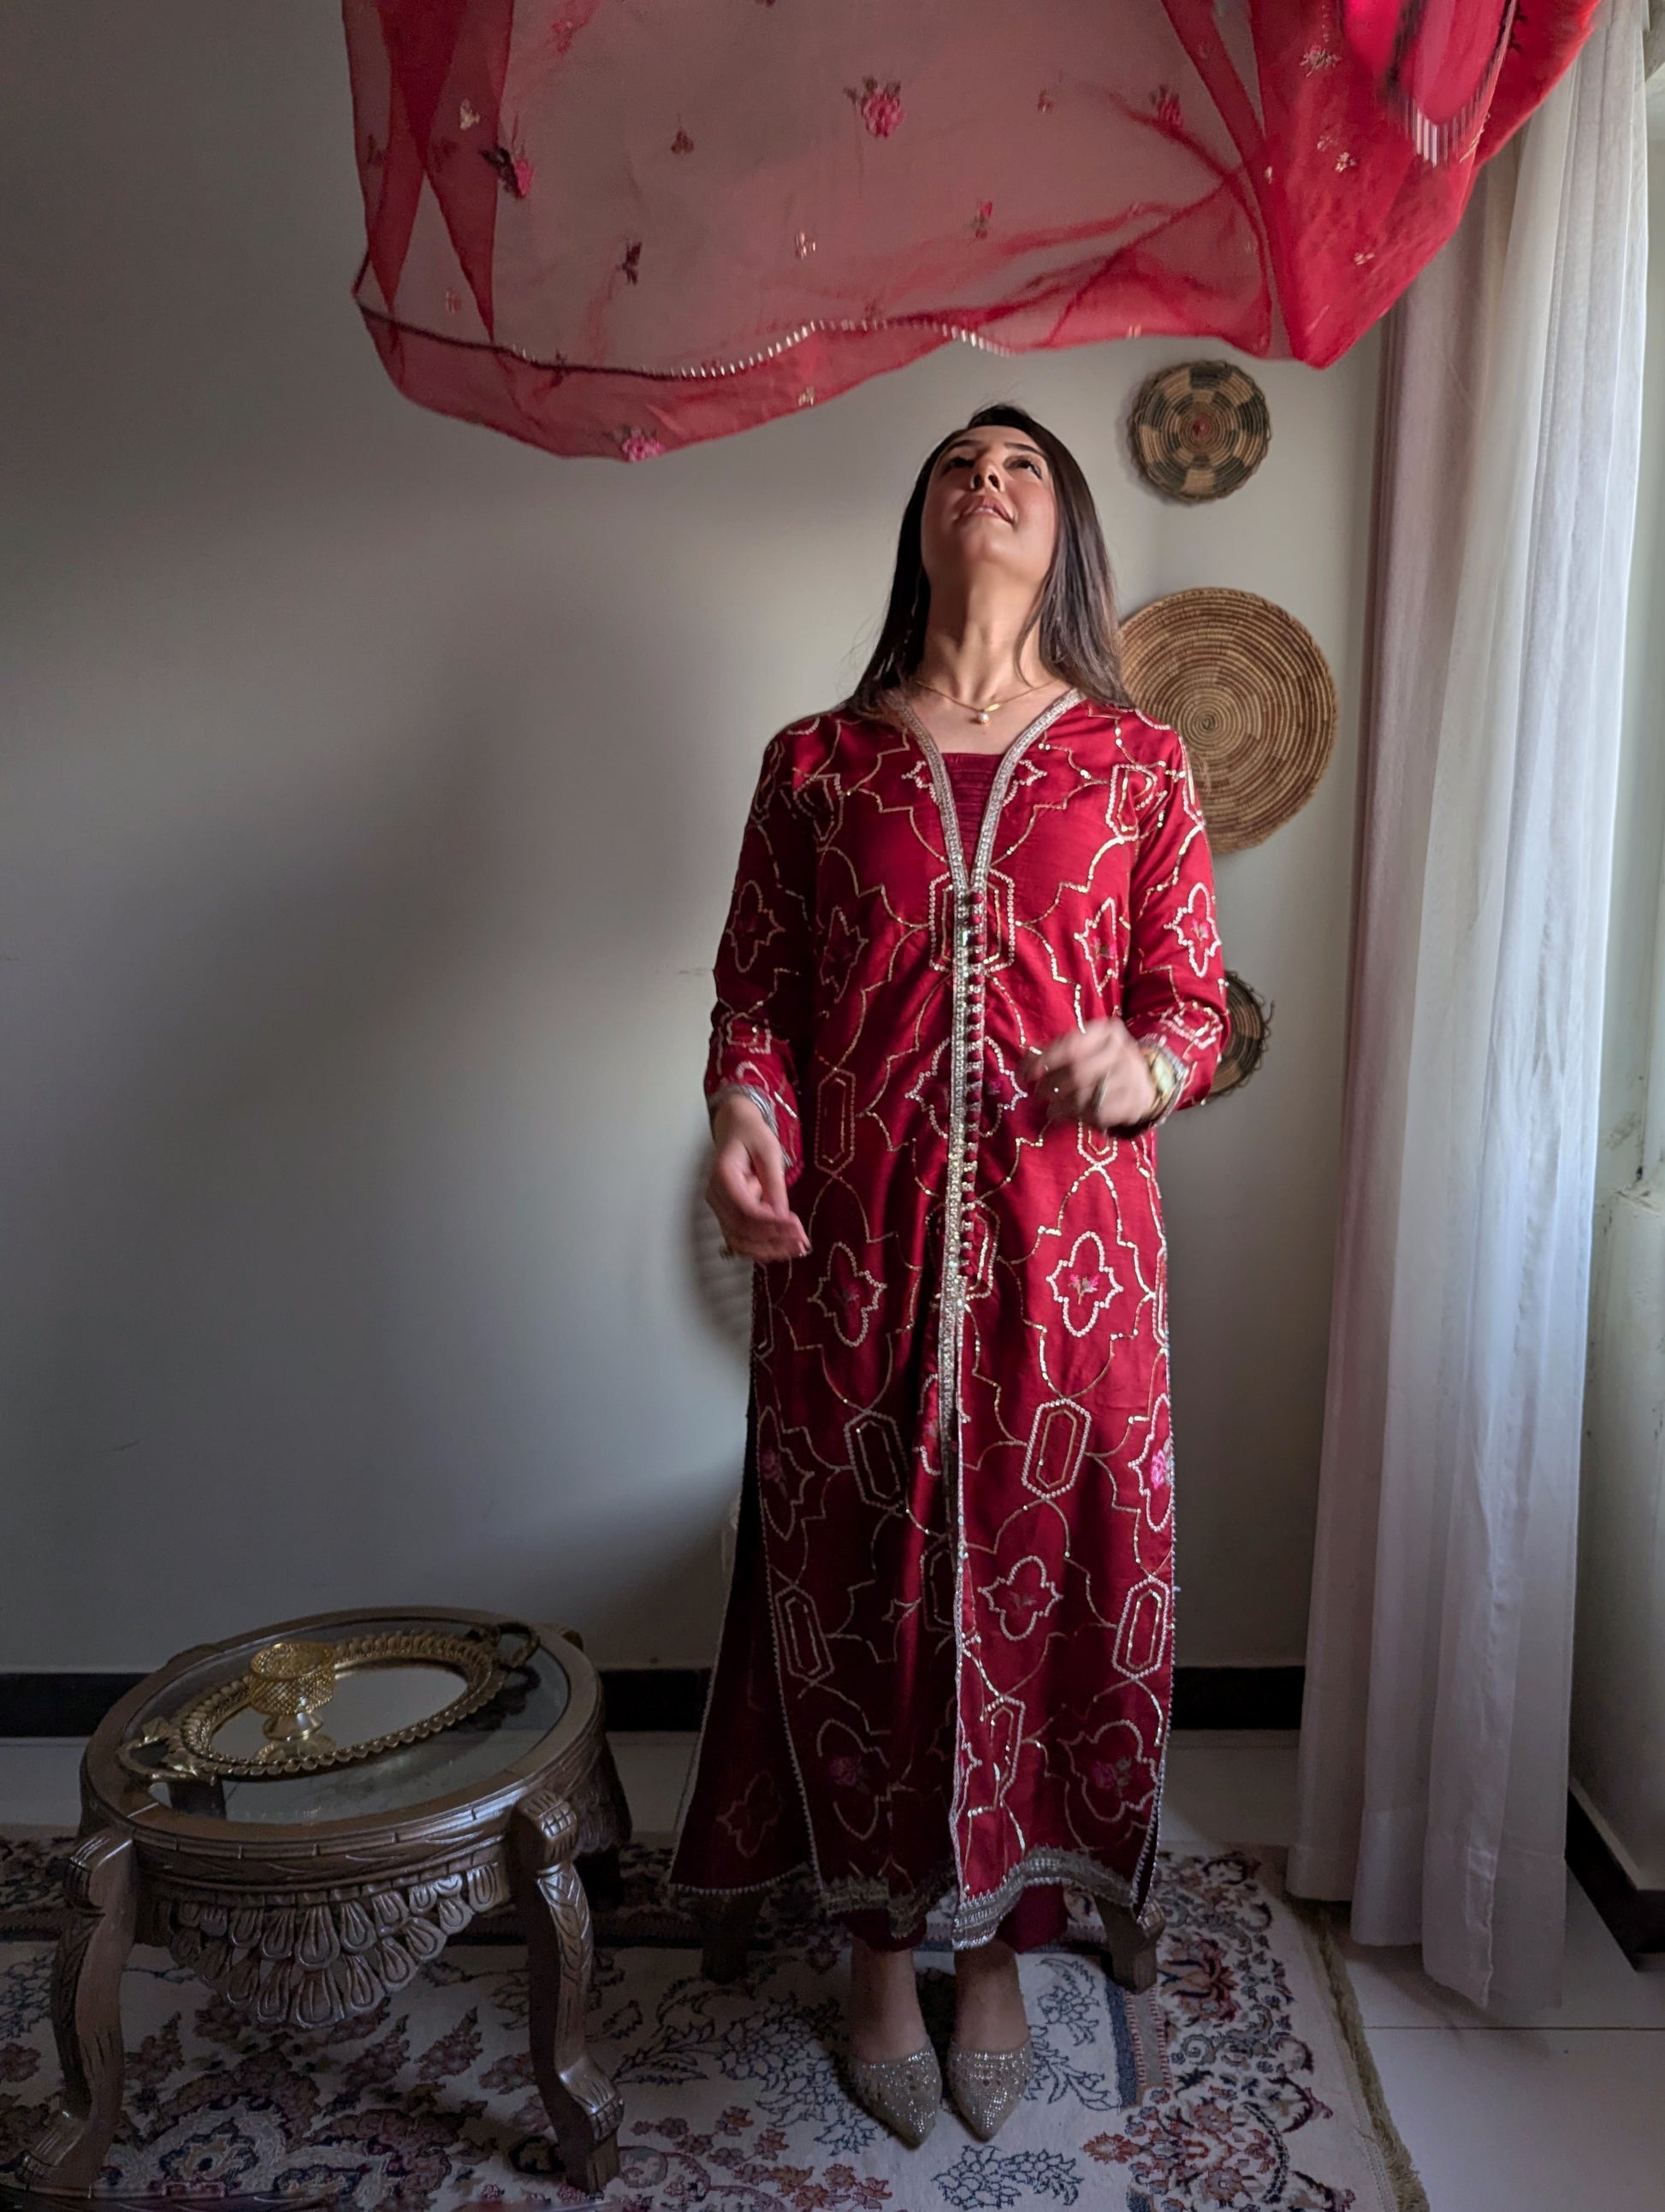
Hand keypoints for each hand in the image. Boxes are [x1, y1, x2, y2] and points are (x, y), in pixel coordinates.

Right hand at [706, 1094, 810, 1261]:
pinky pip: (740, 1238)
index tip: (795, 1225)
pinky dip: (760, 1248)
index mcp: (723, 1176)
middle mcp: (716, 1196)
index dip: (770, 1222)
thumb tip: (782, 1215)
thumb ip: (774, 1184)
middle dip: (773, 1239)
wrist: (736, 1128)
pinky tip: (781, 1251)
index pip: (745, 1209)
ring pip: (739, 1240)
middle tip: (801, 1241)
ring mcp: (719, 1207)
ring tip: (795, 1250)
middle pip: (741, 1230)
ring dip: (767, 1249)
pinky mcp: (727, 1214)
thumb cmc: (751, 1135)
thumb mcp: (768, 1151)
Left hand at [1019, 1017, 1158, 1130]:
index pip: (1070, 1047)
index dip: (1045, 1062)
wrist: (1144, 1079)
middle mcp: (1122, 1051)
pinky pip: (1099, 1114)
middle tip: (1039, 1093)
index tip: (1026, 1075)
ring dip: (1062, 1106)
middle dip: (1051, 1086)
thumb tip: (1022, 1068)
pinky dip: (1080, 1117)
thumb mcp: (1082, 1048)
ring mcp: (1132, 1077)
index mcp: (1107, 1032)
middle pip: (1077, 1073)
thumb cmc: (1101, 1061)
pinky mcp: (1135, 1102)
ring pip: (1086, 1096)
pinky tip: (1073, 1115)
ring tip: (1052, 1109)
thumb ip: (1052, 1053)